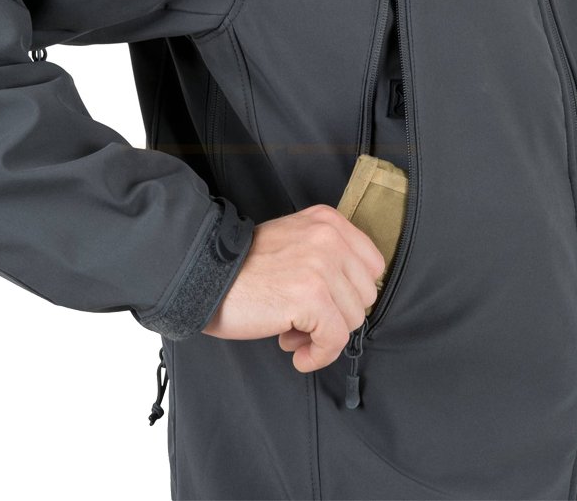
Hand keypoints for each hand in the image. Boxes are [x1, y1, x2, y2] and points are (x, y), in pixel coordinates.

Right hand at [201, 204, 384, 372]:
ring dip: (323, 335)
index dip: (351, 292)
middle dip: (337, 314)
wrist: (203, 275)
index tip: (330, 304)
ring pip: (353, 319)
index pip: (373, 264)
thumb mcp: (294, 241)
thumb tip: (354, 299)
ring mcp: (321, 265)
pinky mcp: (311, 296)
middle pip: (365, 294)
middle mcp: (329, 237)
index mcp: (328, 221)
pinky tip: (298, 354)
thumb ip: (326, 256)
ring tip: (292, 331)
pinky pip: (335, 340)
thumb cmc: (243, 267)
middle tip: (303, 318)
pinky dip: (318, 355)